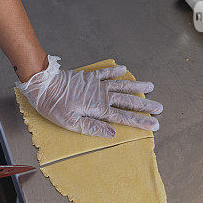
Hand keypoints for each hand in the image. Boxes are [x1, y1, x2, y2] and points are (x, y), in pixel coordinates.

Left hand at [16, 56, 162, 137]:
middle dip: (144, 105)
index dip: (140, 121)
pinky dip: (115, 71)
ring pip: (120, 85)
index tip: (154, 124)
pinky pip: (105, 72)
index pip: (123, 117)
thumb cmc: (53, 105)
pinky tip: (124, 69)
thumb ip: (92, 127)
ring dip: (135, 86)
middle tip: (160, 108)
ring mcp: (95, 84)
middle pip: (127, 100)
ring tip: (150, 86)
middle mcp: (101, 94)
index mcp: (98, 108)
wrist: (43, 82)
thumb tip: (112, 133)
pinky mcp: (88, 76)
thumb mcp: (70, 122)